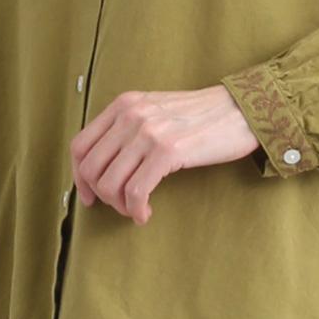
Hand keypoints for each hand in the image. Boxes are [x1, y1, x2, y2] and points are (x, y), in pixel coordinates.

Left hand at [70, 85, 259, 224]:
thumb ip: (128, 128)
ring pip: (110, 184)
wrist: (240, 110)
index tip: (90, 196)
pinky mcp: (168, 150)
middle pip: (91, 169)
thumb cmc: (200, 117)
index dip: (79, 177)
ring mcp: (148, 132)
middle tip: (120, 206)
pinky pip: (136, 192)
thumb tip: (103, 167)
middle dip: (101, 196)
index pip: (80, 146)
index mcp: (124, 104)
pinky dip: (136, 210)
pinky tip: (146, 214)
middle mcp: (131, 115)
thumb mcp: (155, 110)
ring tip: (138, 209)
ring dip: (120, 206)